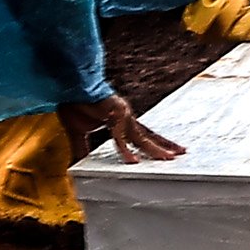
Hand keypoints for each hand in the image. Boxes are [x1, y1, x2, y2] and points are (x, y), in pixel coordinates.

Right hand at [60, 92, 182, 163]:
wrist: (67, 86)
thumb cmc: (74, 102)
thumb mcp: (78, 132)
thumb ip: (81, 148)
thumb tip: (78, 164)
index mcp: (120, 121)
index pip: (141, 135)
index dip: (154, 144)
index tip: (167, 152)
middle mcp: (125, 117)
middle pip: (148, 136)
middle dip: (163, 146)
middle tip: (181, 153)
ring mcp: (122, 115)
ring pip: (140, 138)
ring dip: (154, 149)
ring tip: (168, 158)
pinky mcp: (113, 114)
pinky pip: (120, 137)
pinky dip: (125, 150)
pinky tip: (131, 161)